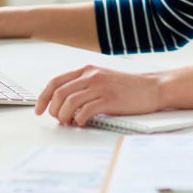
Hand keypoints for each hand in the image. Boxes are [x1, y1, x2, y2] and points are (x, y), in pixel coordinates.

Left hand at [35, 64, 164, 125]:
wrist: (153, 87)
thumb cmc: (129, 87)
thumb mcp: (103, 78)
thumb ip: (85, 85)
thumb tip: (64, 103)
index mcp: (87, 70)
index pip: (56, 82)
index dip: (43, 97)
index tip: (39, 109)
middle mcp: (91, 76)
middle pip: (59, 93)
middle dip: (53, 110)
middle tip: (58, 119)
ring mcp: (100, 87)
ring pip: (69, 103)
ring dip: (64, 117)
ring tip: (69, 123)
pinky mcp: (108, 100)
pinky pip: (84, 112)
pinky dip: (78, 120)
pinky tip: (82, 122)